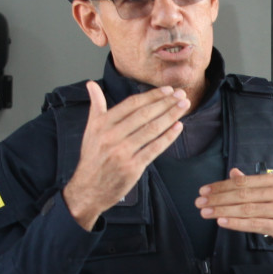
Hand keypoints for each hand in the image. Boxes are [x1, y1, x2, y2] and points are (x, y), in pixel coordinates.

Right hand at [61, 82, 187, 229]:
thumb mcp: (90, 129)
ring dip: (170, 116)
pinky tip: (178, 127)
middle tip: (182, 95)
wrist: (88, 189)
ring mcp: (122, 152)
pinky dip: (168, 137)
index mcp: (102, 124)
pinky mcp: (132, 167)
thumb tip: (92, 84)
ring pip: (151, 130)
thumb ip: (96, 106)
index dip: (152, 96)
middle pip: (144, 115)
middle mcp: (111, 136)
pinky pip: (154, 149)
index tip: (168, 90)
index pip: (132, 104)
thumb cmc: (93, 158)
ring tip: (184, 107)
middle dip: (165, 103)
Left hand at [196, 169, 272, 262]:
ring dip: (222, 211)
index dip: (221, 186)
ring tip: (205, 212)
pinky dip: (236, 223)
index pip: (244, 182)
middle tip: (199, 202)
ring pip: (246, 209)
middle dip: (218, 198)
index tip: (205, 190)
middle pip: (242, 194)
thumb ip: (256, 184)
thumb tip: (234, 173)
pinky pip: (254, 224)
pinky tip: (222, 222)